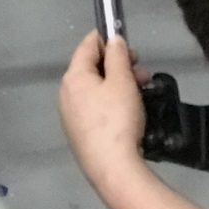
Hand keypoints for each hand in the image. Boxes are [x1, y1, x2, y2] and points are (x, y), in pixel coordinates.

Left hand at [59, 31, 148, 189]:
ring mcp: (70, 116)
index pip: (87, 45)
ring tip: (142, 92)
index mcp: (73, 77)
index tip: (130, 46)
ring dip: (119, 84)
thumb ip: (118, 56)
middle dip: (119, 66)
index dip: (109, 40)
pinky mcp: (79, 133)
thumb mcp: (122, 81)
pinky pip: (95, 107)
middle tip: (142, 73)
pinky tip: (129, 111)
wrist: (112, 168)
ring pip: (96, 89)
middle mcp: (66, 94)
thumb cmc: (117, 119)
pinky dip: (111, 102)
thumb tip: (113, 40)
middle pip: (92, 68)